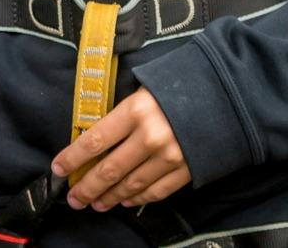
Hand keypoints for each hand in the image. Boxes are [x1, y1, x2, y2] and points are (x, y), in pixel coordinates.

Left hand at [51, 89, 191, 211]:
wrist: (228, 93)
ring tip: (95, 203)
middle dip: (87, 187)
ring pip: (131, 185)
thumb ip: (124, 114)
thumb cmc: (182, 83)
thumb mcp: (147, 88)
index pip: (95, 140)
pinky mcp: (186, 170)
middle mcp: (151, 136)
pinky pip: (156, 191)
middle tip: (73, 198)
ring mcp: (170, 157)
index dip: (74, 157)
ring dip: (110, 197)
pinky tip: (126, 201)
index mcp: (137, 110)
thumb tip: (98, 138)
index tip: (59, 169)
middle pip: (109, 169)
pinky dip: (138, 199)